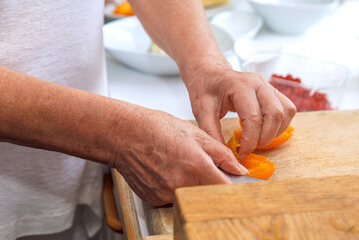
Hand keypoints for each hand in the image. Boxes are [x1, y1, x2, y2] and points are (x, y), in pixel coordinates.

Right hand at [111, 107, 247, 205]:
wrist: (123, 134)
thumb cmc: (155, 128)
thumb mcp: (194, 133)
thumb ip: (221, 153)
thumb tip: (239, 168)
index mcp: (196, 166)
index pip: (225, 189)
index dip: (232, 187)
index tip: (234, 183)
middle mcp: (181, 184)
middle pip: (208, 195)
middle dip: (211, 184)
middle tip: (202, 168)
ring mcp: (166, 194)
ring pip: (191, 197)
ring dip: (192, 185)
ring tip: (180, 165)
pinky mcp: (155, 199)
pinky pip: (173, 198)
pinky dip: (176, 188)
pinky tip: (167, 171)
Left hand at [182, 61, 295, 159]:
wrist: (210, 73)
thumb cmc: (205, 89)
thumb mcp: (202, 111)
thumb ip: (212, 133)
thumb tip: (226, 157)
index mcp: (239, 85)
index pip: (253, 117)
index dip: (250, 141)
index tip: (241, 153)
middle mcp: (258, 82)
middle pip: (275, 114)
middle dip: (265, 138)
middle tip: (249, 148)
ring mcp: (268, 85)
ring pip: (286, 112)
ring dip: (275, 132)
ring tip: (257, 141)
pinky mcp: (273, 91)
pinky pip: (287, 109)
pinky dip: (280, 125)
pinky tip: (264, 131)